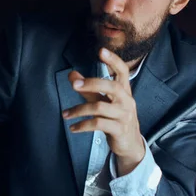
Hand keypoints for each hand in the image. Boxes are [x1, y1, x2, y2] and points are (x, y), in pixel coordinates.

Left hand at [62, 47, 144, 174]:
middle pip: (111, 86)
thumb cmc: (116, 119)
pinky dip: (82, 125)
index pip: (122, 72)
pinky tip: (73, 127)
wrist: (130, 144)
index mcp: (124, 91)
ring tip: (65, 114)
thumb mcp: (103, 102)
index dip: (113, 60)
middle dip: (92, 83)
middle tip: (74, 85)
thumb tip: (72, 75)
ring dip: (78, 110)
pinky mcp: (119, 129)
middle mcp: (126, 101)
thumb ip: (88, 90)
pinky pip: (98, 124)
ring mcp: (124, 115)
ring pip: (99, 107)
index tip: (101, 50)